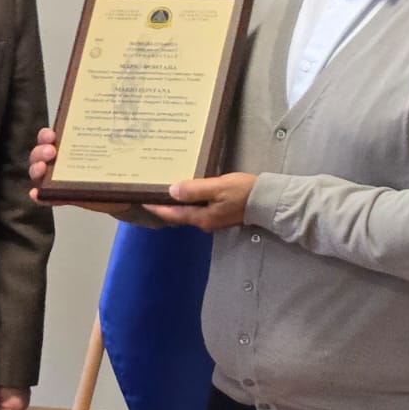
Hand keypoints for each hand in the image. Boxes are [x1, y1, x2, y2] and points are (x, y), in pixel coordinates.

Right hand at [28, 126, 128, 213]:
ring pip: (38, 173)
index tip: (53, 135)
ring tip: (43, 169)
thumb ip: (123, 148)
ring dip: (37, 170)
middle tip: (52, 152)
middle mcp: (59, 160)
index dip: (45, 135)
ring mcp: (57, 179)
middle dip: (40, 151)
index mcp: (69, 145)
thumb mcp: (117, 156)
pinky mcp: (61, 196)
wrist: (123, 196)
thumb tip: (136, 143)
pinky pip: (46, 197)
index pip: (49, 137)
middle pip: (40, 153)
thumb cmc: (116, 170)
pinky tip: (37, 194)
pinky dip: (40, 196)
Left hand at [142, 172, 257, 231]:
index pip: (172, 214)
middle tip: (150, 195)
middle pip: (178, 215)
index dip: (156, 208)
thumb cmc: (242, 192)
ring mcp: (212, 219)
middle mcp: (204, 222)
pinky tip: (186, 192)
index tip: (141, 201)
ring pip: (187, 212)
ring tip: (164, 191)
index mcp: (201, 218)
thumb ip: (194, 190)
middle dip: (164, 207)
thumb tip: (171, 191)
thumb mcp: (217, 187)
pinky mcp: (219, 213)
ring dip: (176, 204)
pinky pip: (197, 208)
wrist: (267, 200)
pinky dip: (188, 201)